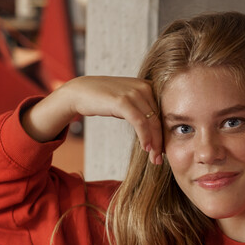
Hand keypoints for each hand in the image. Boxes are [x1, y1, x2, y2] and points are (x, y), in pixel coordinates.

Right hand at [21, 75, 162, 164]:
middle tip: (160, 158)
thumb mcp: (125, 100)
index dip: (164, 132)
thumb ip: (139, 108)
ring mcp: (134, 93)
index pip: (161, 113)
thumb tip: (151, 126)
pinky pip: (140, 122)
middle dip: (161, 141)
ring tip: (154, 159)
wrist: (80, 92)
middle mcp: (143, 87)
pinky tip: (145, 148)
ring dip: (155, 143)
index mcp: (147, 86)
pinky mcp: (123, 101)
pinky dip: (145, 137)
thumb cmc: (102, 98)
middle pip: (159, 118)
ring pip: (152, 122)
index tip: (163, 149)